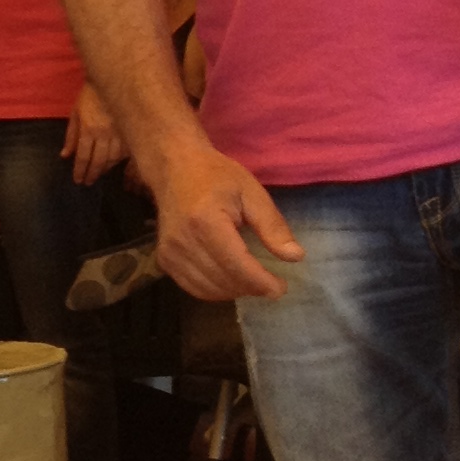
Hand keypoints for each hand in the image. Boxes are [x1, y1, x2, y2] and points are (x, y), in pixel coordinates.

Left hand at [63, 81, 126, 188]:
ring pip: (114, 158)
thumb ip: (71, 136)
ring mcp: (120, 132)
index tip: (78, 180)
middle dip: (93, 174)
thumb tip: (65, 155)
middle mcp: (104, 134)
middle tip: (88, 182)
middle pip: (98, 161)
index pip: (83, 157)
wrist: (114, 78)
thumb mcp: (76, 113)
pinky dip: (120, 160)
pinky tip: (115, 163)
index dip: (80, 171)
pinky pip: (127, 150)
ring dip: (106, 169)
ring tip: (100, 174)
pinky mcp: (131, 130)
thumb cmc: (90, 95)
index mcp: (88, 129)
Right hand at [151, 139, 302, 301]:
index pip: (236, 264)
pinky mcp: (164, 260)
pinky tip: (231, 281)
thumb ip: (272, 226)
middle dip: (251, 288)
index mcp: (206, 221)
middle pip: (223, 280)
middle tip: (272, 285)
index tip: (281, 289)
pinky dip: (215, 291)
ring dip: (235, 291)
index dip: (261, 282)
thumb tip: (295, 257)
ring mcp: (170, 253)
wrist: (174, 169)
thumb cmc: (216, 176)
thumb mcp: (251, 193)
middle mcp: (183, 242)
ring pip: (208, 290)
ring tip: (253, 282)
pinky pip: (193, 287)